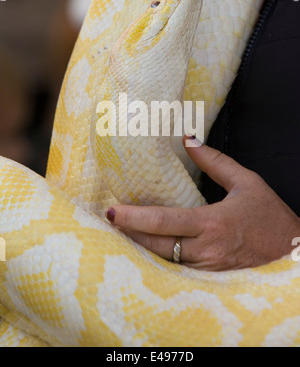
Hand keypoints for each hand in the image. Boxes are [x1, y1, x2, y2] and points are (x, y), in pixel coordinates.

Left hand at [106, 137, 299, 270]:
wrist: (293, 253)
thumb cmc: (270, 218)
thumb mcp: (247, 183)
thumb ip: (216, 162)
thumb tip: (190, 141)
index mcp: (212, 223)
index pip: (163, 221)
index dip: (134, 218)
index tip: (112, 210)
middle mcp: (205, 250)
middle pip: (154, 245)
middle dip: (127, 233)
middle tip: (106, 220)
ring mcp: (205, 268)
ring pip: (162, 261)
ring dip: (139, 247)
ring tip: (118, 231)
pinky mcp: (208, 278)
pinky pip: (175, 270)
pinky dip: (157, 259)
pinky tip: (144, 248)